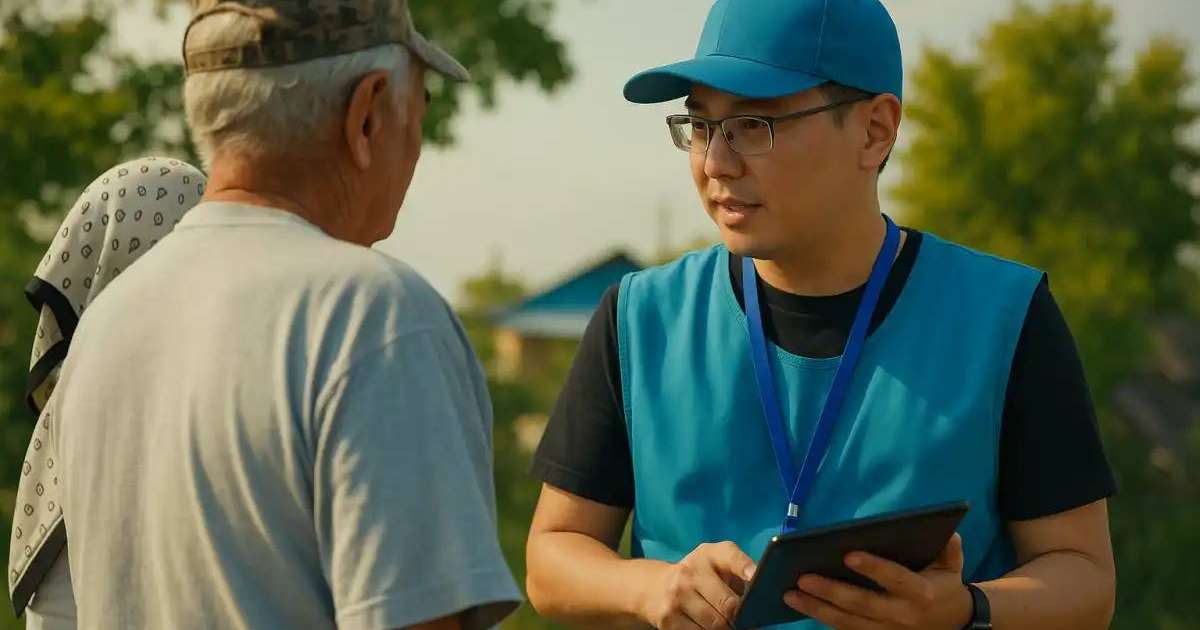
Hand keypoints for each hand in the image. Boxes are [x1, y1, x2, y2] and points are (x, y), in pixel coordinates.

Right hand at [639, 541, 757, 629]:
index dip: (744, 567)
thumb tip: (760, 598)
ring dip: (727, 629)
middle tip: (744, 620)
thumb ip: (738, 572)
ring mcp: (677, 597)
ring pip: (716, 625)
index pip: (730, 556)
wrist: (654, 587)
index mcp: (708, 554)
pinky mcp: (668, 620)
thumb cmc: (698, 575)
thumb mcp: (716, 565)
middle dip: (740, 616)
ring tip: (727, 624)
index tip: (755, 578)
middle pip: (728, 604)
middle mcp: (690, 572)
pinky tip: (709, 628)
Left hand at [784, 533, 972, 629]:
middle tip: (803, 577)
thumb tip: (947, 531)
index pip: (894, 579)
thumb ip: (950, 549)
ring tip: (789, 593)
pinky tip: (800, 605)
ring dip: (816, 608)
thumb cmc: (944, 585)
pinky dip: (822, 617)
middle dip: (830, 591)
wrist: (953, 623)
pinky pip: (844, 629)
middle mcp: (901, 615)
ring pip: (846, 621)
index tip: (848, 554)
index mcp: (921, 592)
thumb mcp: (952, 565)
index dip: (873, 568)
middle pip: (861, 603)